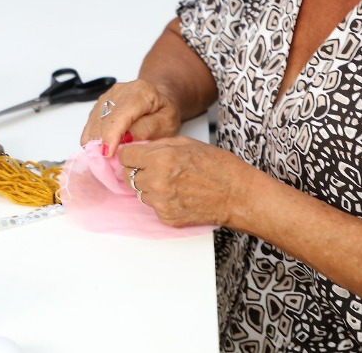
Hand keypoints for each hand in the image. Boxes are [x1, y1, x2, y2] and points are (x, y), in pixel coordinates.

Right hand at [79, 79, 181, 157]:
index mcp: (139, 92)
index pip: (120, 114)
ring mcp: (106, 97)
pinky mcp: (99, 105)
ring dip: (95, 141)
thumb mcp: (166, 123)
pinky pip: (90, 123)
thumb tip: (126, 139)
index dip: (111, 134)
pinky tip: (101, 149)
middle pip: (103, 118)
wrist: (157, 102)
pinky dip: (92, 138)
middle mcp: (119, 91)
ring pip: (93, 122)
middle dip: (101, 142)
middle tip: (105, 163)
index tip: (108, 154)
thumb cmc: (164, 114)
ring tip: (104, 159)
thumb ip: (148, 129)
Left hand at [118, 136, 251, 227]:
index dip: (130, 154)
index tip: (134, 155)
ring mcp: (161, 202)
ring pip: (139, 192)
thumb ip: (158, 145)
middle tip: (153, 167)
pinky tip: (178, 194)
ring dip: (148, 186)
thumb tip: (138, 148)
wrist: (237, 195)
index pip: (125, 156)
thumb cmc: (218, 166)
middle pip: (127, 176)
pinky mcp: (167, 218)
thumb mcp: (187, 143)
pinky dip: (160, 200)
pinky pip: (153, 206)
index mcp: (161, 159)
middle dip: (136, 170)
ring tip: (171, 181)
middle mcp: (157, 182)